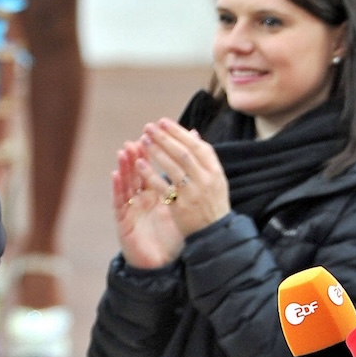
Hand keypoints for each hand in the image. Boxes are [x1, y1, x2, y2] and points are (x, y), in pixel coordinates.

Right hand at [111, 141, 183, 267]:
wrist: (163, 267)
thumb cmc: (173, 238)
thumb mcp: (183, 210)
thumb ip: (187, 188)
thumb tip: (198, 172)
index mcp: (156, 196)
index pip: (153, 170)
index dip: (153, 154)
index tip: (157, 135)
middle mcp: (141, 200)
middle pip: (137, 173)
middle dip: (138, 155)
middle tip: (139, 137)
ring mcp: (131, 210)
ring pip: (126, 184)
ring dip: (125, 166)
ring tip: (124, 149)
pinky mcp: (123, 222)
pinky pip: (119, 202)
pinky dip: (117, 188)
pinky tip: (115, 174)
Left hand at [138, 118, 231, 237]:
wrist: (215, 234)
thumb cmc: (212, 204)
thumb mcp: (215, 180)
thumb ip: (204, 158)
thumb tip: (193, 133)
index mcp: (215, 172)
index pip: (197, 146)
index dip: (179, 133)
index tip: (163, 122)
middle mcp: (205, 181)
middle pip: (183, 153)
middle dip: (165, 138)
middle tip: (149, 127)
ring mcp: (192, 194)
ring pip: (172, 167)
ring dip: (156, 151)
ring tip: (143, 140)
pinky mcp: (180, 207)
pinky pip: (162, 186)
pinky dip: (150, 174)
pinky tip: (139, 164)